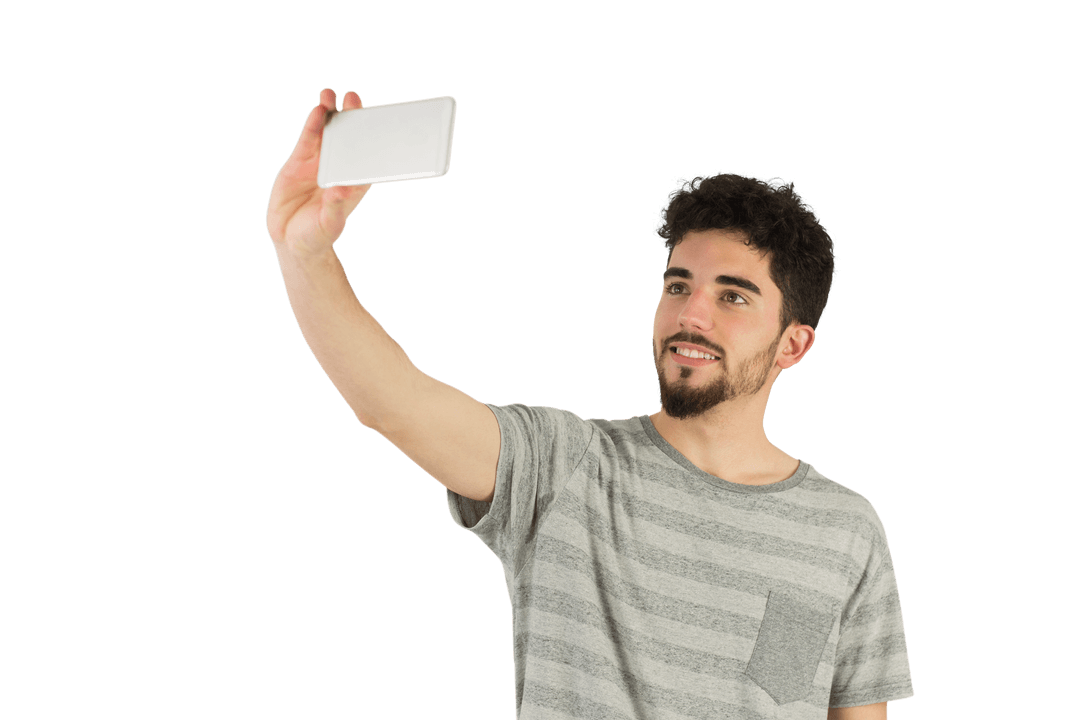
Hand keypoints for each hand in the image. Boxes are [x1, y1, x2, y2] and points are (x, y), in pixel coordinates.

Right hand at [266, 88, 371, 256]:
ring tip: (330, 94)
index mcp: (353, 184)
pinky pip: (307, 139)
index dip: (374, 139)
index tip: (380, 122)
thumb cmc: (317, 235)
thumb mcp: (328, 225)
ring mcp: (319, 164)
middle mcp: (338, 169)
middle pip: (348, 138)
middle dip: (352, 118)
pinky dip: (312, 125)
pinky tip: (316, 110)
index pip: (368, 158)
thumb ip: (334, 208)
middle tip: (354, 97)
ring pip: (327, 134)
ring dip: (329, 113)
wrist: (290, 240)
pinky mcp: (299, 162)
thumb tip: (340, 190)